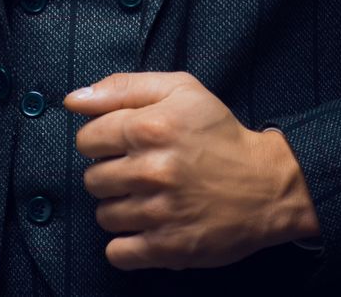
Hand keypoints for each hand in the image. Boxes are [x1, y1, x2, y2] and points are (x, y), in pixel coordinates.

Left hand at [63, 71, 321, 269]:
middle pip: (92, 179)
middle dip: (112, 175)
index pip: (87, 139)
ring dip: (121, 208)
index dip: (102, 141)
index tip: (124, 145)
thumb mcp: (180, 90)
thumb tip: (73, 100)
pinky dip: (127, 245)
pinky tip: (148, 227)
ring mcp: (160, 212)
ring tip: (150, 199)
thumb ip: (122, 87)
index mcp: (151, 126)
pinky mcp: (168, 248)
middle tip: (141, 172)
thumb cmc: (220, 134)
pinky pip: (118, 253)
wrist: (267, 185)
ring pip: (104, 215)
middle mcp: (152, 169)